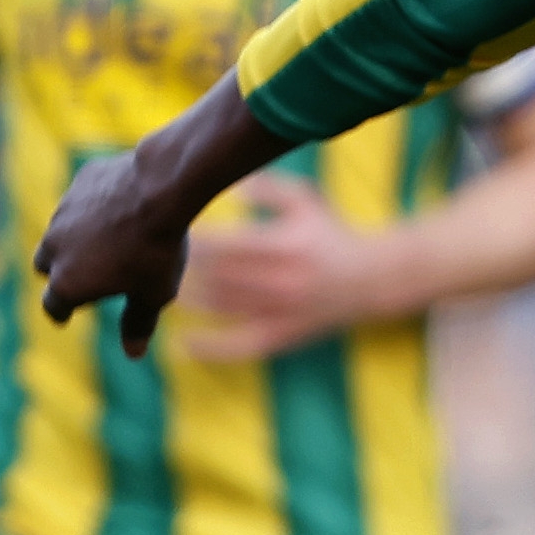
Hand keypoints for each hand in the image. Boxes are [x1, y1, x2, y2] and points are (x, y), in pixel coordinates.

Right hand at [33, 143, 201, 354]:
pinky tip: (120, 204)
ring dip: (74, 237)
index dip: (60, 312)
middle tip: (79, 275)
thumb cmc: (157, 249)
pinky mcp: (78, 183)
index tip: (64, 316)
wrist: (159, 189)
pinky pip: (82, 198)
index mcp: (67, 282)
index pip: (53, 305)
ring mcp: (63, 212)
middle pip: (45, 265)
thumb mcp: (154, 294)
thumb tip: (133, 353)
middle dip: (59, 272)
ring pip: (60, 230)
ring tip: (103, 239)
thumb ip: (138, 323)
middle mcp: (54, 248)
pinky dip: (93, 205)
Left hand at [166, 175, 391, 361]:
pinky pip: (242, 347)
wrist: (374, 278)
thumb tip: (223, 186)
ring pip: (222, 308)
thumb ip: (266, 189)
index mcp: (287, 246)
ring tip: (165, 287)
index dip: (195, 241)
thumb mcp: (306, 201)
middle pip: (218, 276)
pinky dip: (211, 348)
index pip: (227, 245)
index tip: (172, 231)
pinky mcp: (285, 335)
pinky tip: (184, 343)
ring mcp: (284, 312)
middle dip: (185, 268)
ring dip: (189, 299)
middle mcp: (285, 282)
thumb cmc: (331, 233)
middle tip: (160, 258)